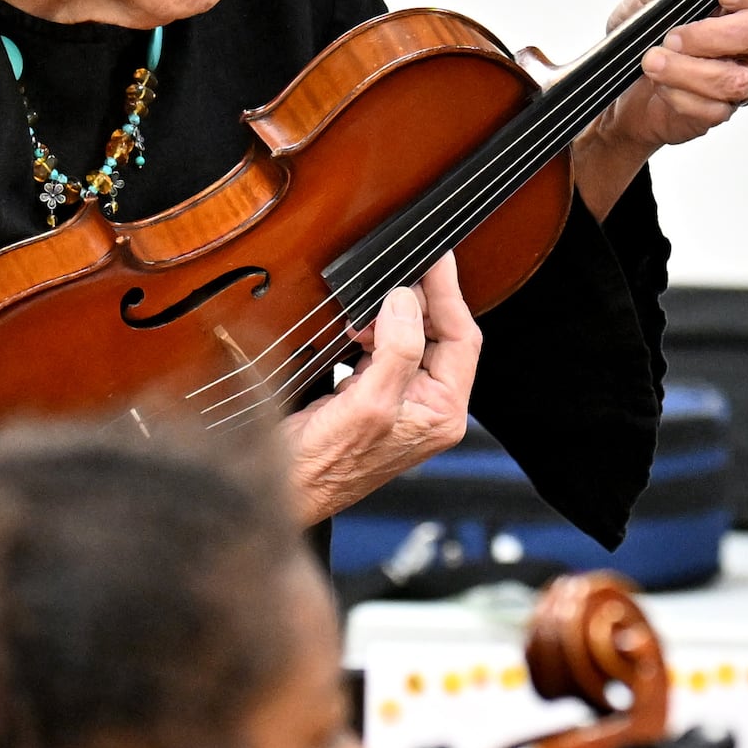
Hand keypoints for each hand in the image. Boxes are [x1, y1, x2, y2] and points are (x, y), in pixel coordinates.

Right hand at [282, 255, 480, 522]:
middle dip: (416, 305)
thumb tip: (406, 301)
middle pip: (441, 335)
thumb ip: (397, 351)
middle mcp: (430, 406)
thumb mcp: (369, 404)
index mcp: (443, 412)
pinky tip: (352, 330)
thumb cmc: (324, 465)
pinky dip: (370, 332)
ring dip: (389, 317)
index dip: (449, 294)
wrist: (285, 488)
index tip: (436, 258)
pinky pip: (384, 350)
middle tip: (392, 277)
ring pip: (411, 339)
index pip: (462, 339)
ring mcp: (403, 401)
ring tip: (363, 312)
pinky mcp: (375, 395)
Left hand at [567, 0, 747, 213]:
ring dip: (688, 68)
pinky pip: (712, 108)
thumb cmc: (645, 34)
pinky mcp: (720, 112)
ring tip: (653, 60)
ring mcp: (739, 79)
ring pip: (736, 79)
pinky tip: (660, 86)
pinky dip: (677, 93)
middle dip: (713, 32)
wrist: (618, 84)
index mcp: (745, 5)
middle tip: (674, 33)